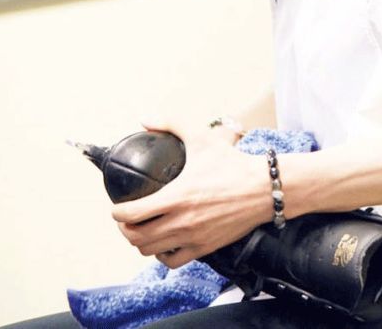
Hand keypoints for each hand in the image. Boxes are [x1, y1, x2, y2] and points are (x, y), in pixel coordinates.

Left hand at [111, 117, 270, 268]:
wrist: (264, 188)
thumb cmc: (234, 164)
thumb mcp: (202, 137)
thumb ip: (172, 124)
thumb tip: (146, 120)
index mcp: (176, 196)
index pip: (132, 214)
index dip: (117, 212)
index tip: (117, 207)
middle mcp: (181, 221)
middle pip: (136, 237)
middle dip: (125, 228)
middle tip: (127, 218)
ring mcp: (192, 237)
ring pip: (150, 251)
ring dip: (141, 242)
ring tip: (143, 230)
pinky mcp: (205, 247)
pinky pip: (172, 261)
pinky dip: (162, 255)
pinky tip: (164, 242)